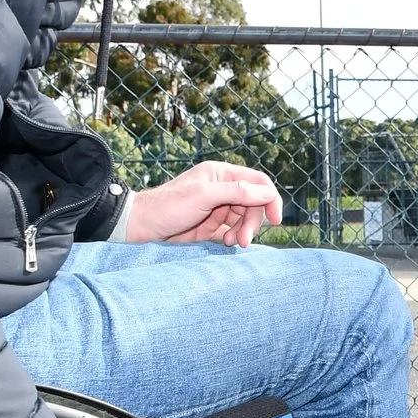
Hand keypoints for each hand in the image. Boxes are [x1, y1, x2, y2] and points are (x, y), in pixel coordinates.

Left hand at [124, 161, 282, 245]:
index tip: (275, 220)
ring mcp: (218, 207)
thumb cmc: (168, 206)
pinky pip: (234, 230)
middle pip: (254, 204)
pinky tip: (225, 243)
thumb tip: (267, 192)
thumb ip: (237, 191)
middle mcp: (223, 188)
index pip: (258, 182)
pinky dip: (234, 238)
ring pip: (245, 219)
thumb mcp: (204, 196)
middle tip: (243, 240)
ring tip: (232, 244)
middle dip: (253, 222)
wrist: (142, 225)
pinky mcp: (213, 224)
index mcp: (222, 174)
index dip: (270, 200)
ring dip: (243, 232)